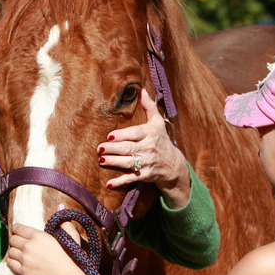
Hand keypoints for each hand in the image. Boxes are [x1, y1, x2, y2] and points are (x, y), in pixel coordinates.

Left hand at [8, 223, 80, 274]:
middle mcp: (28, 246)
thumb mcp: (70, 235)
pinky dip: (12, 261)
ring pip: (10, 251)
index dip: (17, 228)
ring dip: (14, 251)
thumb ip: (63, 221)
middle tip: (20, 242)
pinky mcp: (23, 271)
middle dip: (15, 239)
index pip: (18, 228)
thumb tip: (60, 205)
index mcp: (38, 236)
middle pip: (12, 239)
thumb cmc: (70, 256)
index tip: (19, 230)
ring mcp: (24, 259)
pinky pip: (10, 263)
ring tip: (19, 252)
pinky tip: (17, 261)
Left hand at [97, 88, 190, 207]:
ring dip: (114, 162)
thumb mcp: (158, 124)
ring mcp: (147, 163)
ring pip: (128, 163)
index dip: (123, 135)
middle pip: (129, 148)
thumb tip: (143, 90)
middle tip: (99, 148)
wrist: (174, 165)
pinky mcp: (145, 175)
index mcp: (150, 134)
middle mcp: (148, 148)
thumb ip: (149, 107)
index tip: (110, 135)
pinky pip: (131, 178)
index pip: (135, 133)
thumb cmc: (162, 141)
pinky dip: (120, 182)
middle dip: (114, 149)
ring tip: (101, 160)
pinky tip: (108, 184)